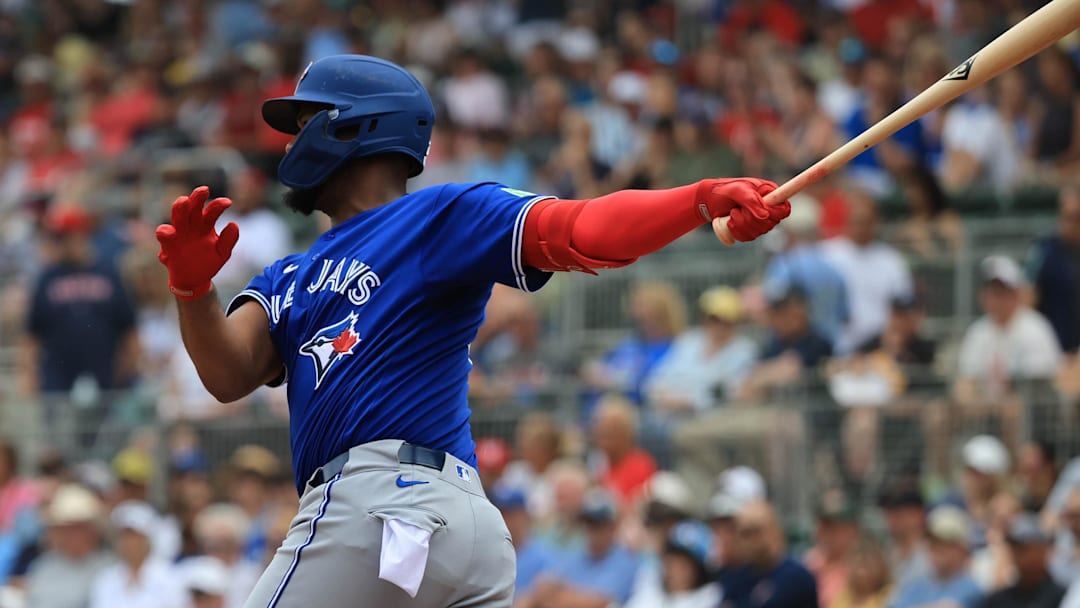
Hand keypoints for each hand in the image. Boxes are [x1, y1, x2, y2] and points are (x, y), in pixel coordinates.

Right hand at [155, 186, 238, 300]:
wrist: (195, 279)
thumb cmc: (208, 262)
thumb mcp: (222, 253)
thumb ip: (228, 240)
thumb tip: (234, 224)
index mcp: (206, 224)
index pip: (212, 210)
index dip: (218, 205)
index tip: (228, 203)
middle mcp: (191, 224)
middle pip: (193, 207)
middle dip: (197, 197)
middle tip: (204, 190)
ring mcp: (179, 233)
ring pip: (177, 216)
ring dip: (180, 207)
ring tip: (184, 201)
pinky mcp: (168, 244)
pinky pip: (164, 235)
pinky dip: (166, 232)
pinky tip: (170, 233)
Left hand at [700, 178, 790, 245]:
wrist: (709, 200)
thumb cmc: (723, 190)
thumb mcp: (737, 190)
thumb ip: (751, 200)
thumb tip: (765, 215)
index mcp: (770, 193)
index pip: (784, 209)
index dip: (775, 214)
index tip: (761, 213)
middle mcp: (768, 207)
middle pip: (771, 223)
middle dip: (751, 219)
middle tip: (737, 210)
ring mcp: (760, 219)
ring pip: (760, 232)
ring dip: (742, 225)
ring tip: (732, 214)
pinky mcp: (750, 228)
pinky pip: (750, 237)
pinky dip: (738, 232)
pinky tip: (730, 224)